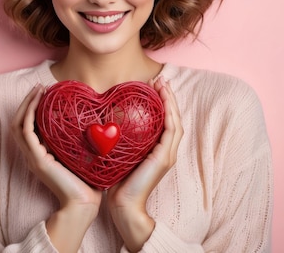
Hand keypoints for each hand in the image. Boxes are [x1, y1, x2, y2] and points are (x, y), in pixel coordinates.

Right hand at [11, 84, 101, 251]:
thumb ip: (81, 142)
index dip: (32, 108)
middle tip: (39, 87)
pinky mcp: (37, 159)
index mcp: (41, 155)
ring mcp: (33, 157)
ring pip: (18, 124)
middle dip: (27, 102)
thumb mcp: (82, 157)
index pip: (28, 127)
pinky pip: (26, 131)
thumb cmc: (87, 183)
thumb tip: (96, 125)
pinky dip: (29, 114)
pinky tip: (38, 103)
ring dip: (26, 104)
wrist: (84, 204)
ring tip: (38, 90)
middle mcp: (33, 155)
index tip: (45, 93)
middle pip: (18, 123)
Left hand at [106, 77, 183, 251]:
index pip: (165, 120)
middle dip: (169, 96)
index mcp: (158, 149)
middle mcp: (166, 151)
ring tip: (163, 84)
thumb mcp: (121, 154)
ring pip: (176, 121)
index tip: (154, 84)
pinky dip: (170, 114)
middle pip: (174, 117)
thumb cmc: (118, 182)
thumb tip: (108, 122)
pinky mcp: (164, 158)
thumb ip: (122, 139)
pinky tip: (164, 101)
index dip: (163, 101)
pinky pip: (171, 131)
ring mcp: (167, 155)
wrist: (124, 205)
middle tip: (161, 78)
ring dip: (171, 101)